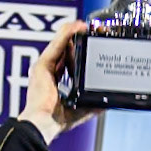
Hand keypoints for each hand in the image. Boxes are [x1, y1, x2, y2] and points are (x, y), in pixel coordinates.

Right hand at [18, 20, 91, 143]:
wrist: (43, 124)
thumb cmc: (56, 121)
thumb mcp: (81, 108)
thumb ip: (92, 102)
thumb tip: (107, 102)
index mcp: (54, 81)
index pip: (68, 59)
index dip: (80, 50)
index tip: (94, 44)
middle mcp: (48, 71)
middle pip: (65, 48)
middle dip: (80, 39)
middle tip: (96, 32)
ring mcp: (44, 66)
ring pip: (60, 42)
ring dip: (75, 32)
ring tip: (89, 26)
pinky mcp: (42, 64)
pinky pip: (57, 43)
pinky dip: (67, 33)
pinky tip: (79, 26)